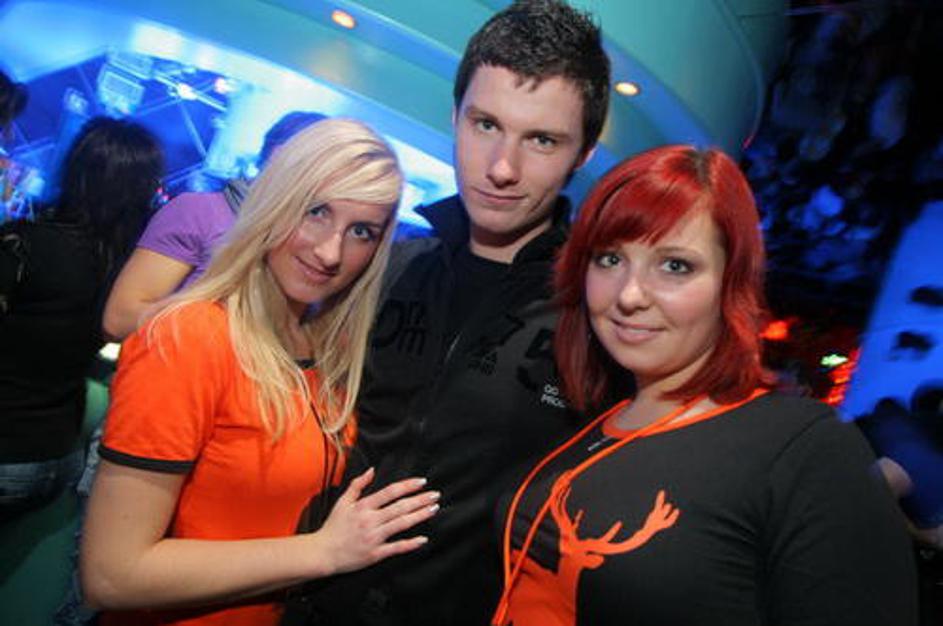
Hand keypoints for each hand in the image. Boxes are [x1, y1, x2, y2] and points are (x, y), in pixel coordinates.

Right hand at [313, 467, 439, 574]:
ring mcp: (374, 537)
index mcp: (363, 506)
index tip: (422, 482)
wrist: (323, 553)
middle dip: (420, 500)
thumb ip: (357, 485)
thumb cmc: (333, 527)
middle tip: (436, 495)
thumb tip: (372, 470)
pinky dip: (410, 543)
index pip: (390, 492)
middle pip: (400, 507)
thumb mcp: (342, 502)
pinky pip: (396, 547)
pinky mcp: (375, 553)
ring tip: (434, 509)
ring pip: (401, 524)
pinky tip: (423, 538)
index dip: (408, 486)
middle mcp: (370, 520)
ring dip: (419, 516)